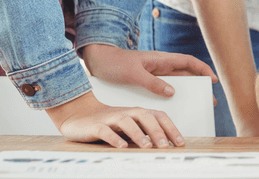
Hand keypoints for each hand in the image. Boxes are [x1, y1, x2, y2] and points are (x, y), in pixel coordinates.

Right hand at [46, 91, 184, 147]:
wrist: (79, 115)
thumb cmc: (109, 123)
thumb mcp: (130, 127)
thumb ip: (145, 133)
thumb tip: (166, 146)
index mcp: (138, 113)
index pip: (159, 116)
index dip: (171, 128)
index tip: (179, 143)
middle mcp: (127, 113)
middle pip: (145, 116)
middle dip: (157, 131)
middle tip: (165, 146)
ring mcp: (111, 118)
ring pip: (127, 121)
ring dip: (138, 133)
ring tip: (146, 146)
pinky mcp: (96, 126)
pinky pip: (105, 130)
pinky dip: (114, 138)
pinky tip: (122, 146)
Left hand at [81, 44, 216, 97]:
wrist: (97, 62)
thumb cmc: (115, 63)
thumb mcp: (133, 74)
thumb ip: (152, 83)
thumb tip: (172, 92)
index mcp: (161, 59)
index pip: (188, 62)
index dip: (203, 69)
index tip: (213, 80)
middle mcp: (161, 66)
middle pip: (186, 74)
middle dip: (199, 85)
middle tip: (208, 100)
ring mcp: (154, 74)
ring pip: (176, 83)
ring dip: (186, 93)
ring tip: (194, 107)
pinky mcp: (146, 82)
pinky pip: (163, 89)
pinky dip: (171, 97)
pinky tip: (172, 108)